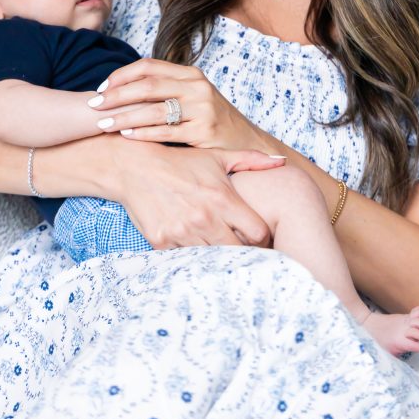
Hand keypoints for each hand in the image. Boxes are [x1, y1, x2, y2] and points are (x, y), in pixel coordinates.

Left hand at [87, 58, 256, 149]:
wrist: (246, 143)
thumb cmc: (211, 121)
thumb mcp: (193, 96)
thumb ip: (166, 89)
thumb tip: (123, 89)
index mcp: (191, 74)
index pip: (149, 66)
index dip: (122, 75)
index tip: (102, 87)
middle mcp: (197, 86)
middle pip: (148, 85)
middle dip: (116, 95)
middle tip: (94, 105)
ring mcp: (202, 108)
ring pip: (154, 109)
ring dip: (124, 116)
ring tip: (103, 124)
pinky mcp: (204, 131)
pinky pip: (166, 131)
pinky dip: (143, 133)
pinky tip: (126, 135)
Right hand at [101, 138, 284, 247]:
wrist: (136, 167)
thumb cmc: (181, 162)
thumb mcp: (216, 157)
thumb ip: (250, 160)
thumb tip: (282, 161)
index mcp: (223, 198)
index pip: (258, 233)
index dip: (262, 238)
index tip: (258, 237)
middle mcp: (205, 218)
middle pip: (239, 253)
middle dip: (243, 253)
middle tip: (242, 250)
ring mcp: (183, 232)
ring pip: (213, 260)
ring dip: (217, 256)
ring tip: (219, 250)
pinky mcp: (162, 243)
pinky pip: (185, 260)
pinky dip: (191, 257)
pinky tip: (194, 247)